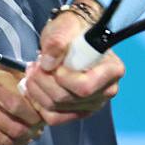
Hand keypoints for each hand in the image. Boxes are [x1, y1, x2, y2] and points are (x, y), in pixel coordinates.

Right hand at [0, 60, 44, 144]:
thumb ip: (18, 83)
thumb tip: (41, 102)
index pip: (17, 105)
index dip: (33, 117)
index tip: (39, 121)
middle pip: (12, 127)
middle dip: (28, 134)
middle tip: (34, 134)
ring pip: (1, 140)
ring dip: (17, 144)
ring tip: (22, 140)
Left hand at [22, 3, 124, 125]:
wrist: (71, 37)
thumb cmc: (72, 31)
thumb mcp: (65, 26)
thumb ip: (58, 41)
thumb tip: (48, 63)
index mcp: (112, 70)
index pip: (85, 86)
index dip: (63, 78)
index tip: (51, 63)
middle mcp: (106, 91)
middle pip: (68, 99)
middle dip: (44, 82)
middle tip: (34, 65)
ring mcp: (92, 104)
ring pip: (57, 109)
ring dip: (37, 90)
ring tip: (33, 71)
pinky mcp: (77, 112)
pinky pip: (53, 118)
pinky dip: (39, 103)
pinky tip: (35, 86)